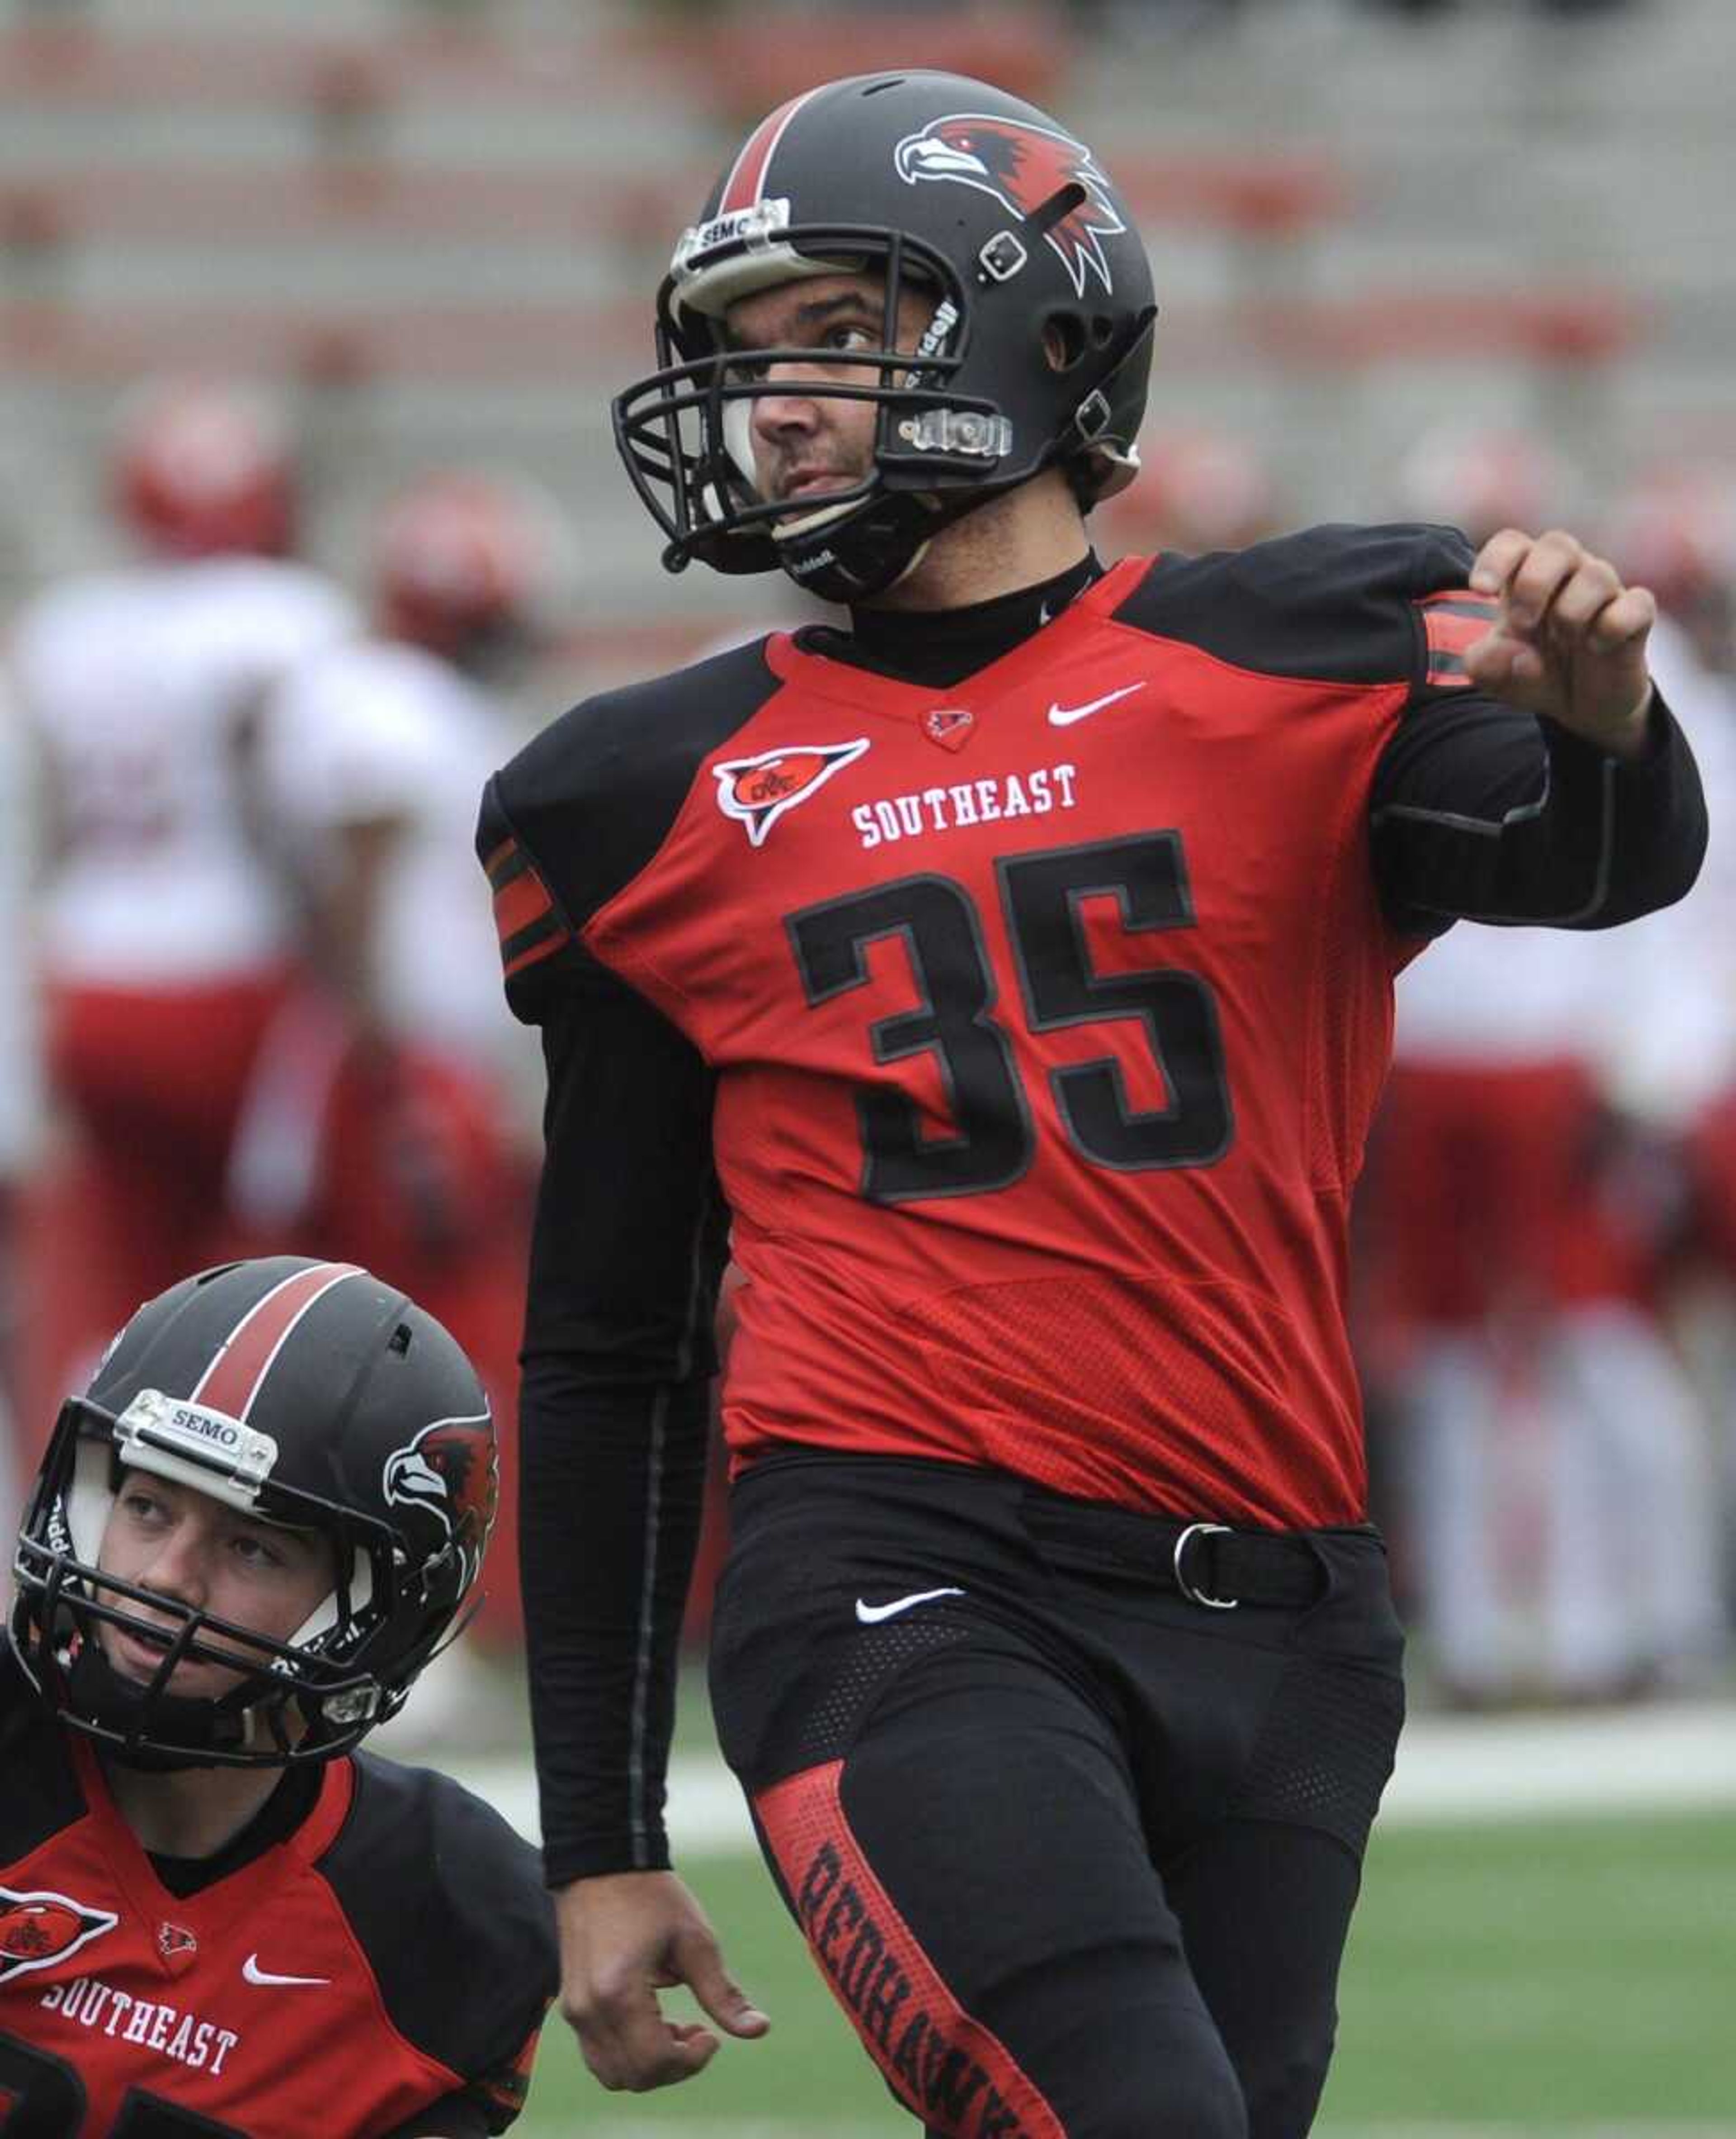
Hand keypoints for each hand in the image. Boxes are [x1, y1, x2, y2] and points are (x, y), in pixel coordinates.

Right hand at [553, 1870, 768, 2091]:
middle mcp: (588, 2011)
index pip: (654, 2061)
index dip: (691, 2061)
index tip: (712, 2035)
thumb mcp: (694, 1940)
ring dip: (650, 2065)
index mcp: (618, 1993)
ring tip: (676, 2029)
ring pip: (612, 2074)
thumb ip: (722, 1993)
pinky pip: (598, 2054)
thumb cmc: (651, 1897)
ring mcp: (574, 2011)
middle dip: (674, 2067)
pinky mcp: (571, 2006)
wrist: (601, 1864)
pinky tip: (653, 2021)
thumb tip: (759, 2030)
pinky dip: (628, 2053)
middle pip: (633, 2077)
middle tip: (700, 2033)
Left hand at [1465, 527, 1657, 759]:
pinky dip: (1613, 626)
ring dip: (1571, 611)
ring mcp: (1604, 591)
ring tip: (1564, 640)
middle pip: (1558, 544)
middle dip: (1535, 583)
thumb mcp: (1496, 676)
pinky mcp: (1637, 615)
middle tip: (1523, 623)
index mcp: (1524, 577)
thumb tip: (1505, 655)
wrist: (1578, 706)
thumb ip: (1486, 664)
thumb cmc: (1531, 675)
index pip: (1512, 543)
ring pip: (1596, 574)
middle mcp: (1567, 574)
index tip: (1480, 591)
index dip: (1496, 559)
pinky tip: (1597, 647)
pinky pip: (1637, 604)